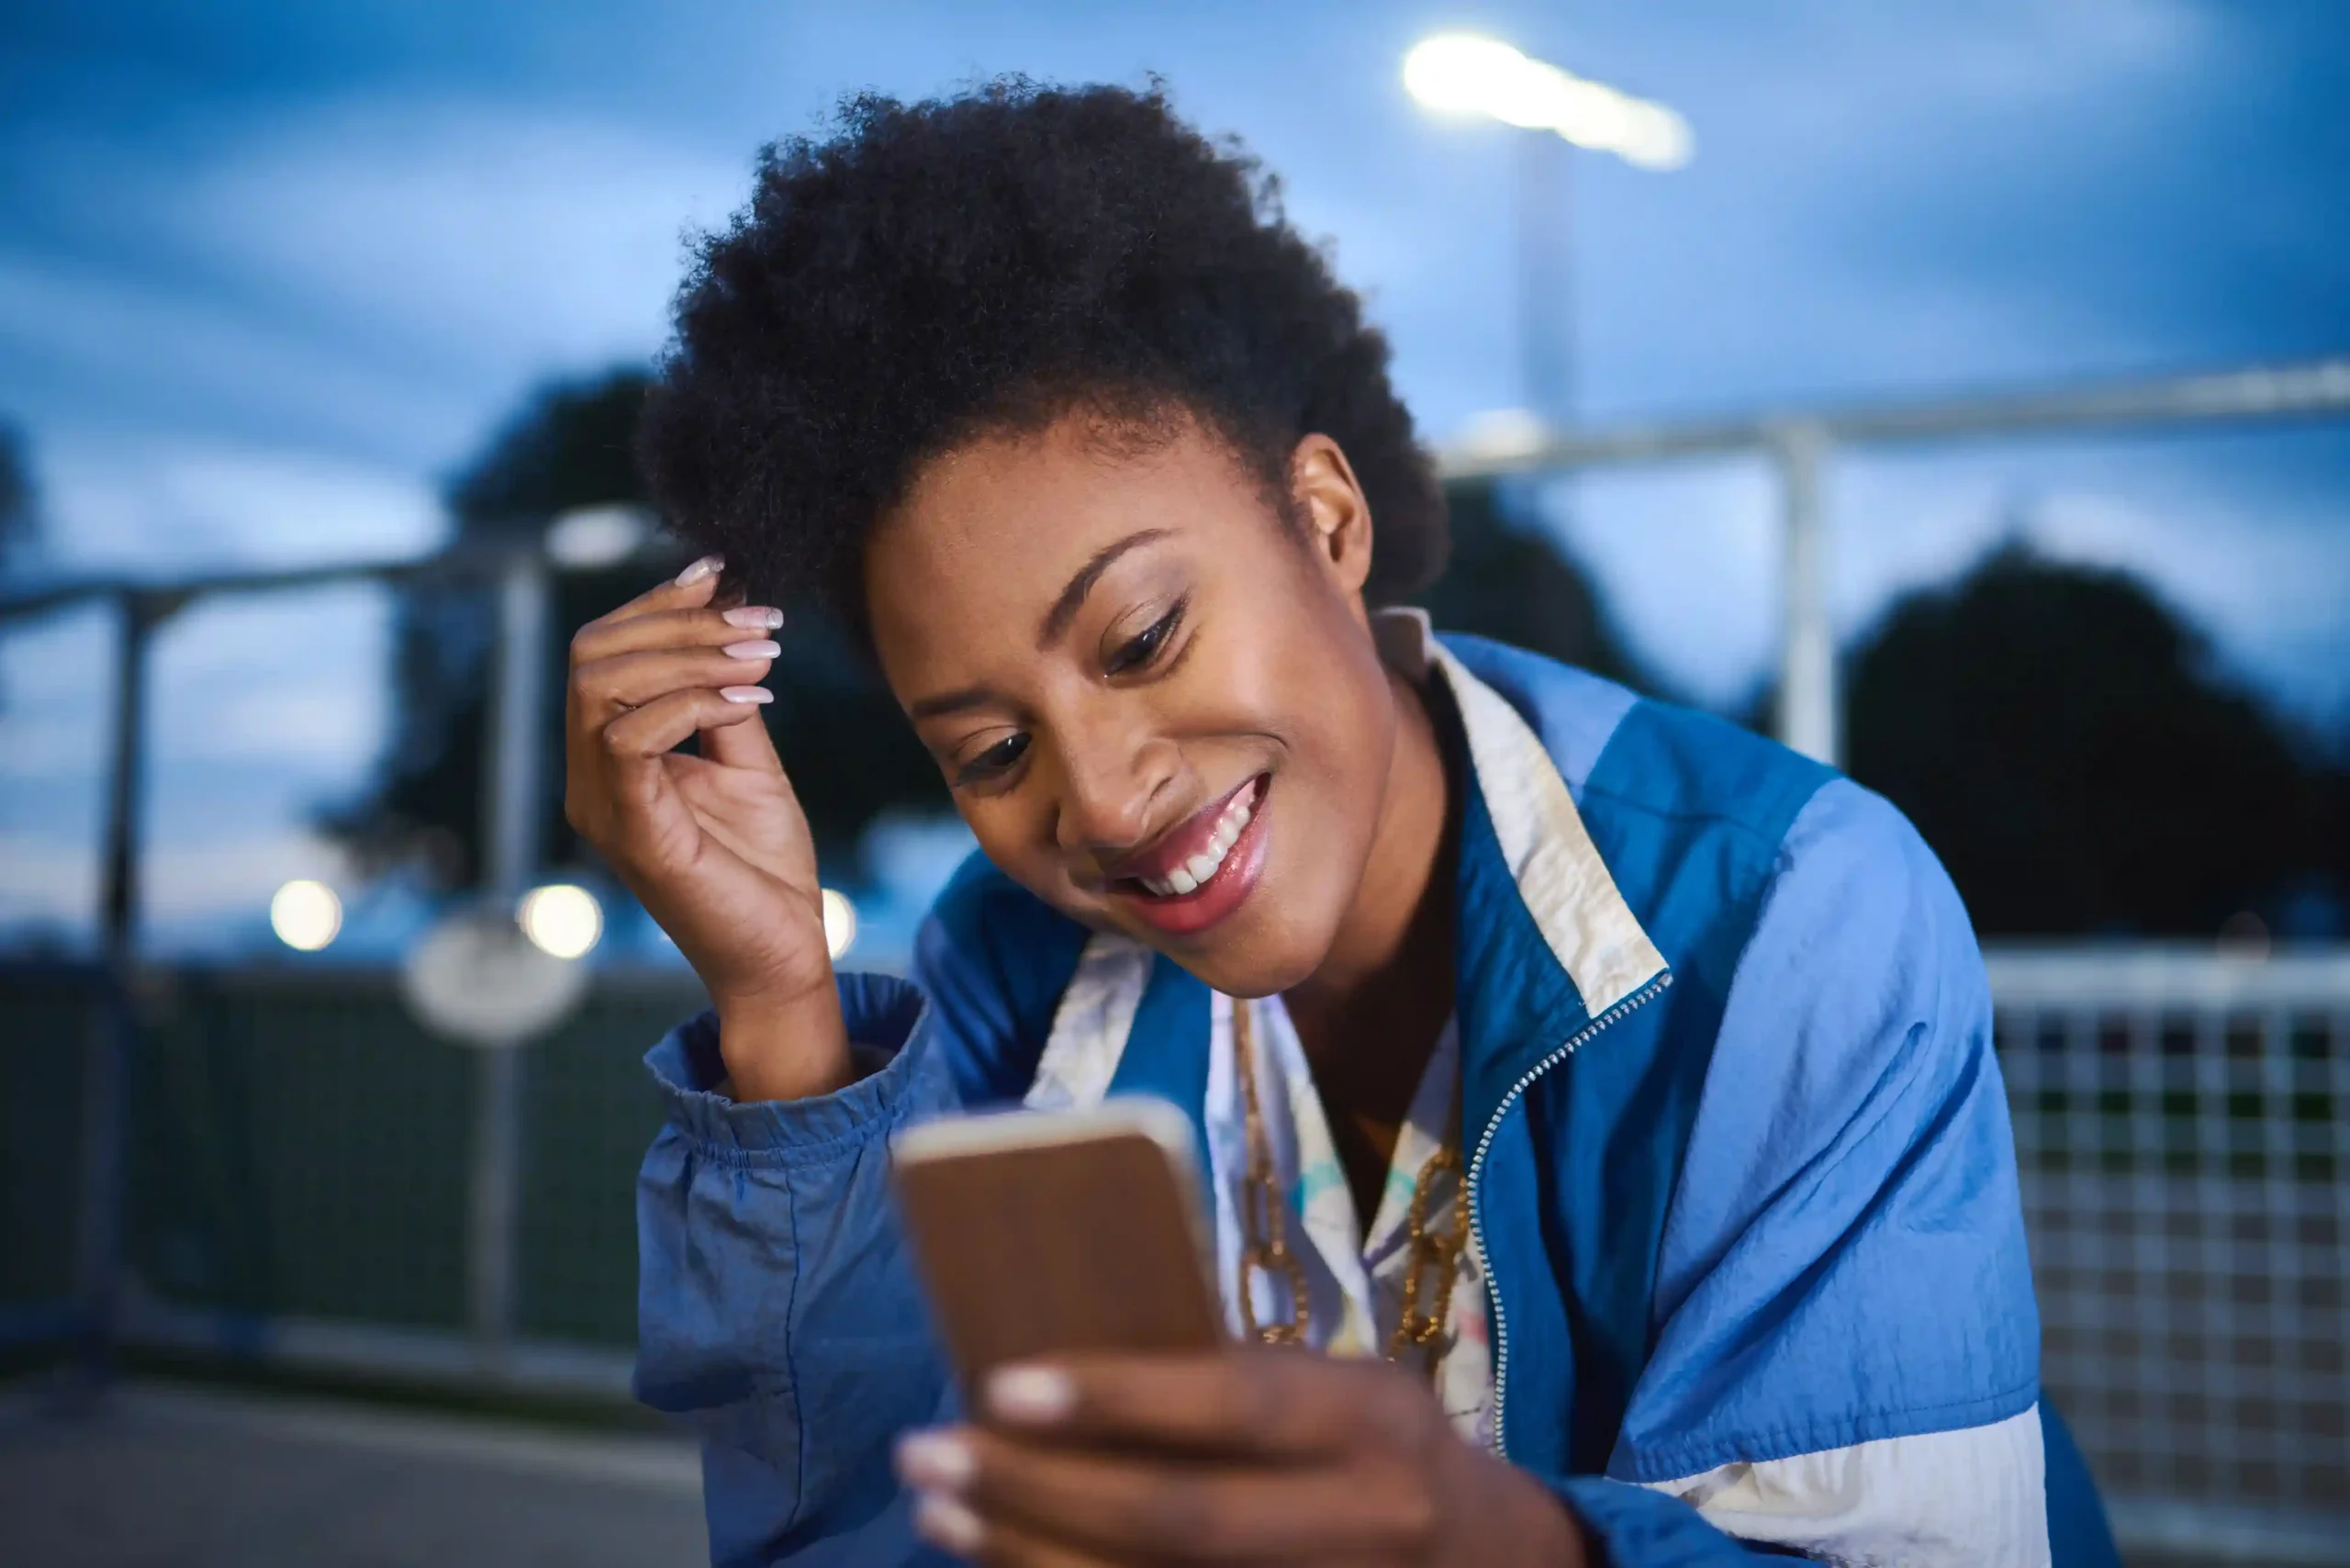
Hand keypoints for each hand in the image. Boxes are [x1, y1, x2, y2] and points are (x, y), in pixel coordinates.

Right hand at [564, 556, 851, 1098]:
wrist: (781, 956)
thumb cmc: (763, 871)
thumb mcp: (749, 764)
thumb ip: (725, 701)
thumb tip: (730, 626)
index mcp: (609, 759)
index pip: (603, 652)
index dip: (658, 604)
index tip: (723, 574)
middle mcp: (589, 778)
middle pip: (593, 655)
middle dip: (679, 621)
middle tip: (759, 620)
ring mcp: (603, 806)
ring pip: (601, 685)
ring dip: (689, 655)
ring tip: (762, 656)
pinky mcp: (632, 833)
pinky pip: (629, 739)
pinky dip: (692, 703)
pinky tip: (752, 700)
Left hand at [894, 1349, 1586, 1566]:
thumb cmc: (1393, 1453)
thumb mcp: (1352, 1393)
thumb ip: (1246, 1385)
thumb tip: (1074, 1361)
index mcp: (1373, 1423)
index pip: (1233, 1404)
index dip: (1116, 1397)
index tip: (1001, 1382)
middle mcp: (1357, 1521)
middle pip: (1175, 1518)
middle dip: (1034, 1487)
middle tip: (927, 1452)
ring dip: (1023, 1555)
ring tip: (937, 1508)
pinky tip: (1002, 1565)